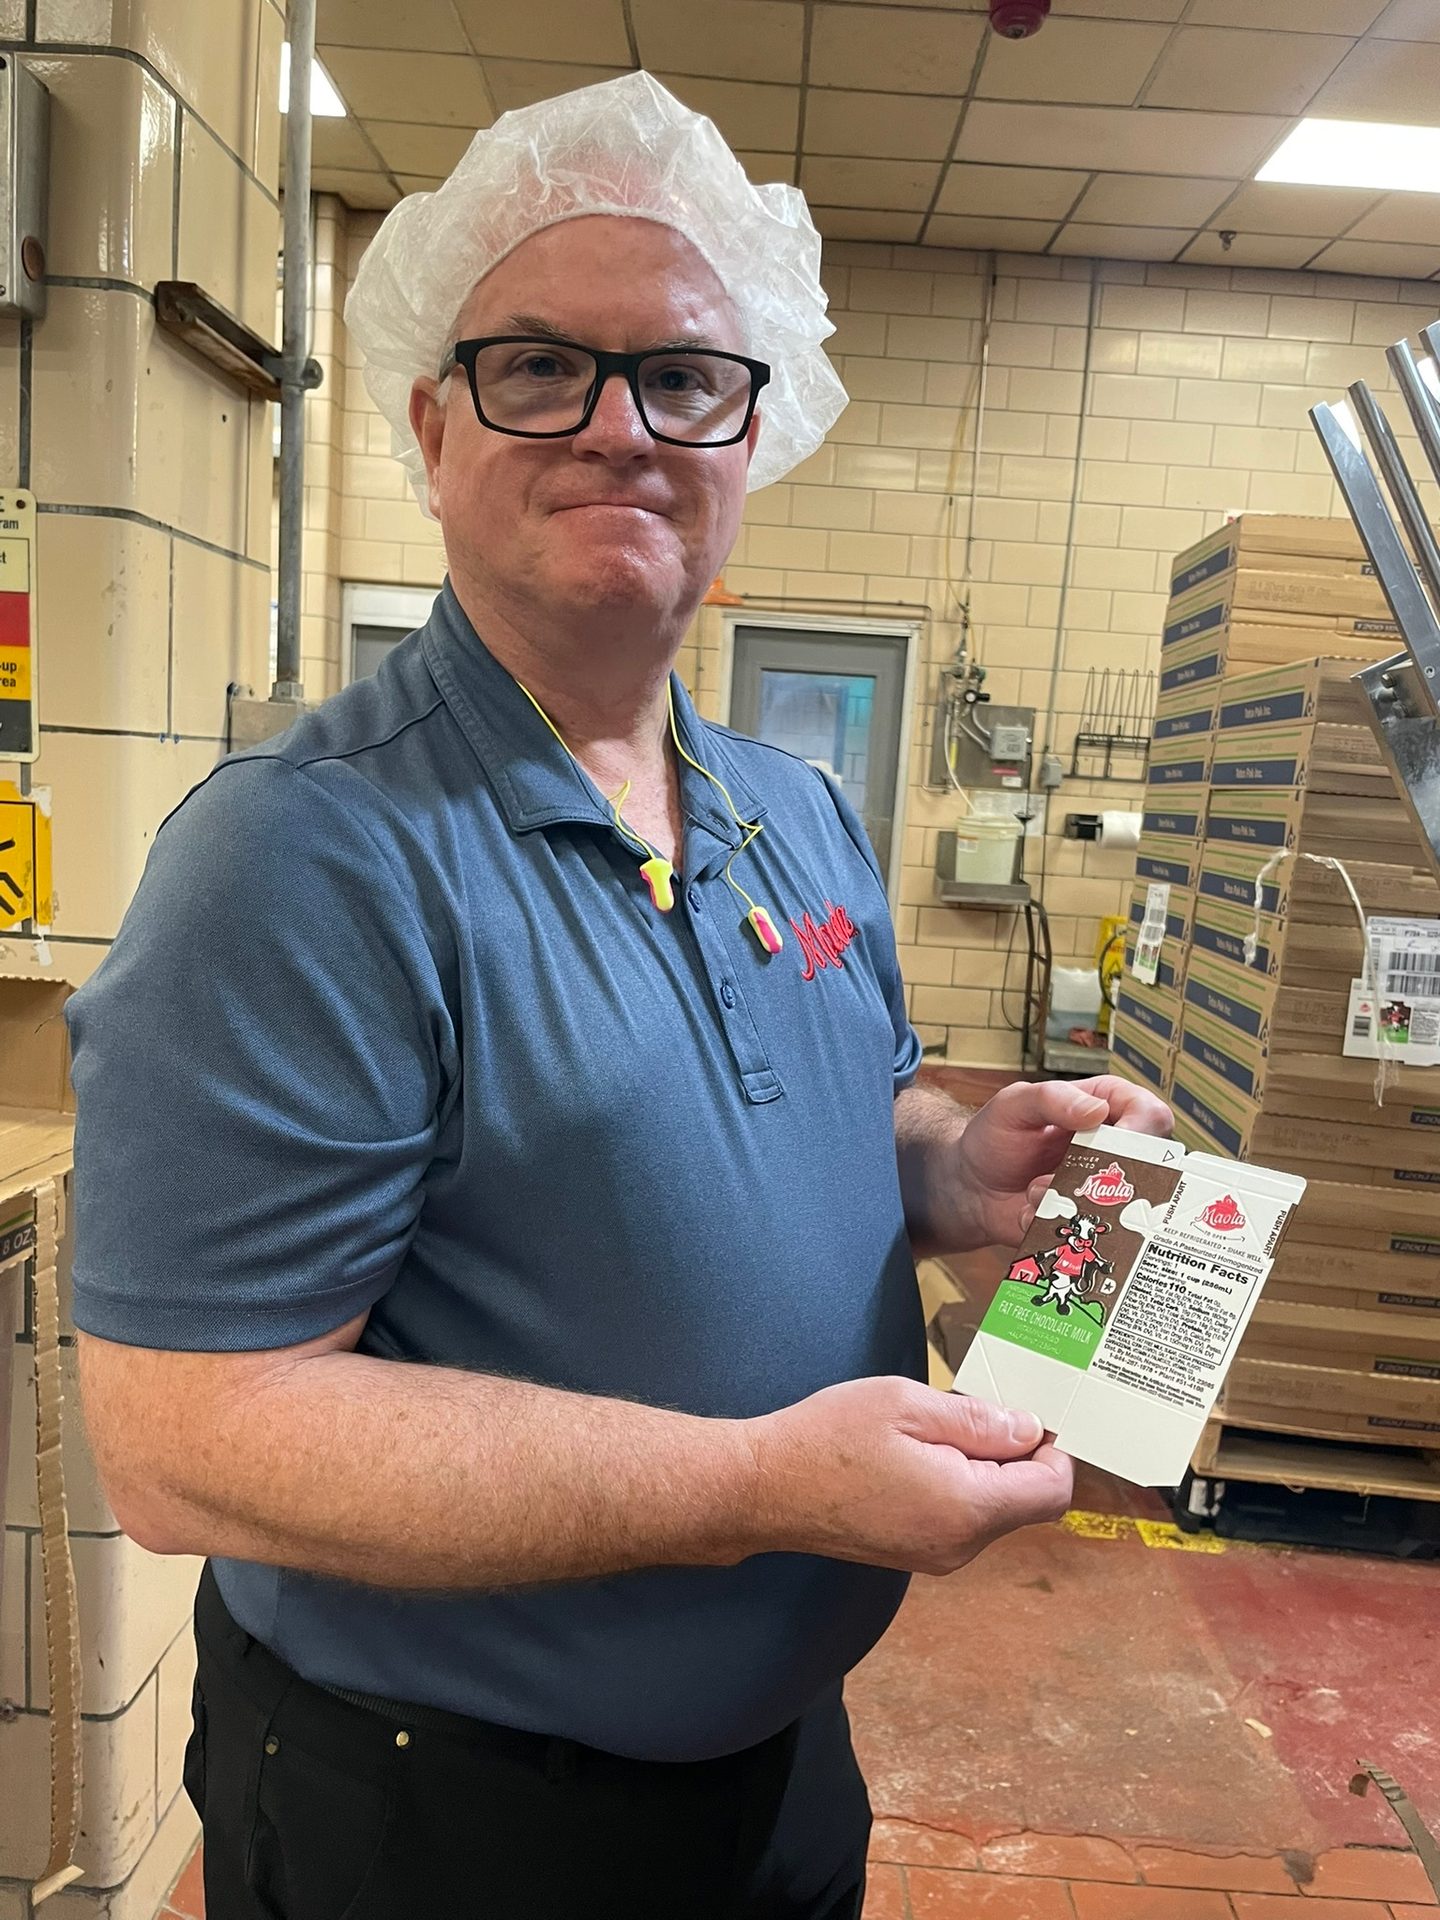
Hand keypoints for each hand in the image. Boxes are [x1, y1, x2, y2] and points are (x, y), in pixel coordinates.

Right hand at [743, 1377, 1073, 1576]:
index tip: (1029, 1411)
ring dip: (981, 1465)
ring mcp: (937, 1556)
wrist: (764, 1488)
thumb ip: (978, 1420)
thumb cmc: (827, 1440)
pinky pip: (962, 1517)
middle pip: (1026, 1500)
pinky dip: (958, 1482)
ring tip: (932, 1427)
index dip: (1054, 1447)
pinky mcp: (915, 1553)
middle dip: (1014, 1451)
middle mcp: (959, 1546)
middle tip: (970, 1407)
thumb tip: (1030, 1430)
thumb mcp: (907, 1405)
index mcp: (966, 1509)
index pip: (1052, 1490)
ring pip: (993, 1507)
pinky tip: (917, 1452)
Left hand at [950, 1075, 1172, 1250]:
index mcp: (1108, 1107)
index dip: (1141, 1132)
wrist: (969, 1187)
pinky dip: (1060, 1224)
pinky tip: (1030, 1212)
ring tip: (1035, 1191)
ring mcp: (1106, 1191)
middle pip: (1153, 1166)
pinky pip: (1097, 1235)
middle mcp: (1116, 1151)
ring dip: (1076, 1202)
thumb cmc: (994, 1136)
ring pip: (1125, 1206)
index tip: (1115, 1146)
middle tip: (1060, 1175)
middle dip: (1103, 1176)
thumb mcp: (1014, 1104)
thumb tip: (1097, 1111)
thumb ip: (1052, 1098)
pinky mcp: (1091, 1225)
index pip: (1151, 1116)